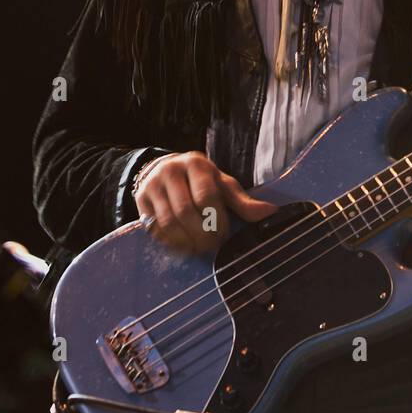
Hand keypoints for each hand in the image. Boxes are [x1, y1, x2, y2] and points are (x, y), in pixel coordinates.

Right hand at [133, 151, 277, 254]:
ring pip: (168, 222)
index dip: (216, 220)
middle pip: (186, 211)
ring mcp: (153, 185)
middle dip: (201, 234)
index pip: (206, 195)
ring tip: (199, 248)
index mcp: (196, 164)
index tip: (224, 236)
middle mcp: (171, 170)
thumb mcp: (222, 185)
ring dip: (186, 241)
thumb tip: (271, 211)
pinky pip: (155, 229)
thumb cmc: (201, 180)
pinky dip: (171, 242)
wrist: (165, 169)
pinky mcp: (140, 201)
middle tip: (212, 247)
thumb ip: (243, 201)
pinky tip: (183, 246)